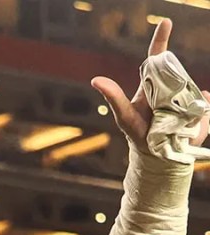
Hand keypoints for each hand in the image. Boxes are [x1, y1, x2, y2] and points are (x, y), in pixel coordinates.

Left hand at [91, 19, 209, 149]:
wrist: (156, 154)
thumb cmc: (138, 132)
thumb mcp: (124, 116)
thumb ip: (113, 97)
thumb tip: (95, 79)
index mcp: (153, 82)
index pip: (156, 56)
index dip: (161, 39)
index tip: (165, 21)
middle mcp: (171, 84)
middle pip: (176, 71)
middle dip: (173, 79)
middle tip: (160, 106)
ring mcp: (187, 95)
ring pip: (191, 89)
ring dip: (181, 104)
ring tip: (167, 123)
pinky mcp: (201, 109)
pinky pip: (204, 106)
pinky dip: (198, 114)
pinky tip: (186, 125)